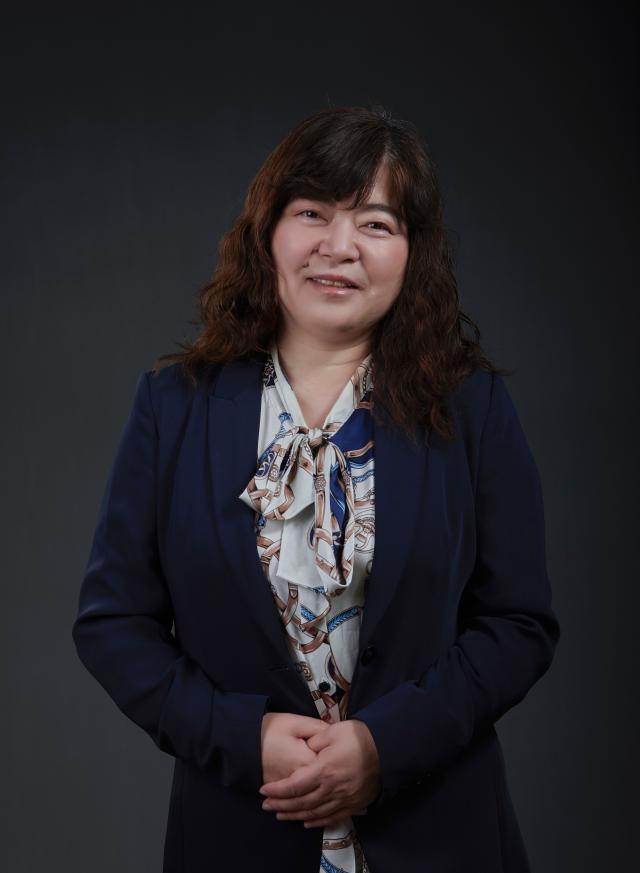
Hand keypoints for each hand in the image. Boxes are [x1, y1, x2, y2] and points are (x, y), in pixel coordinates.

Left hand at [259, 719, 380, 827]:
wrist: (387, 749)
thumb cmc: (359, 737)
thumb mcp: (333, 731)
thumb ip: (314, 741)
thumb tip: (304, 751)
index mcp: (325, 770)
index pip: (295, 785)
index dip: (278, 790)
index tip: (264, 790)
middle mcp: (333, 789)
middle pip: (302, 802)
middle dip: (281, 805)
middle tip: (266, 806)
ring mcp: (344, 798)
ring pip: (315, 813)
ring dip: (295, 815)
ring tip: (281, 815)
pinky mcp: (354, 803)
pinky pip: (332, 817)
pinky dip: (317, 821)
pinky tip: (307, 822)